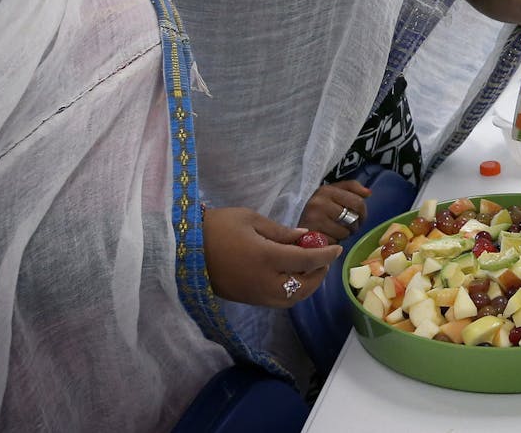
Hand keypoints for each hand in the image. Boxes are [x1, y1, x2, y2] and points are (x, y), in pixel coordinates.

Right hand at [203, 207, 341, 307]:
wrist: (183, 250)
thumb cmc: (217, 227)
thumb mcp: (251, 219)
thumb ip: (281, 231)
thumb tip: (305, 236)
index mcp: (267, 258)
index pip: (307, 260)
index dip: (325, 254)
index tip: (337, 248)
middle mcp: (264, 282)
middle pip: (304, 286)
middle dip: (319, 273)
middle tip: (324, 257)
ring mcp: (255, 295)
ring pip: (292, 299)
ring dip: (307, 285)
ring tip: (310, 267)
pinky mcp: (247, 300)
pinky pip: (278, 301)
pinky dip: (292, 291)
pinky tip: (291, 275)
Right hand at [299, 180, 372, 240]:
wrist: (295, 228)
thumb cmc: (319, 209)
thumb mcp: (333, 192)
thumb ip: (352, 188)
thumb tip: (368, 193)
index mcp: (326, 190)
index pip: (358, 202)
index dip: (363, 212)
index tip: (360, 217)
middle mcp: (319, 203)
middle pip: (354, 218)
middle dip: (355, 225)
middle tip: (350, 226)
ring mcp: (315, 219)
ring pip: (346, 232)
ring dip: (345, 235)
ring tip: (336, 231)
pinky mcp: (312, 236)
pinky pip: (335, 242)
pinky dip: (335, 242)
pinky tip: (328, 237)